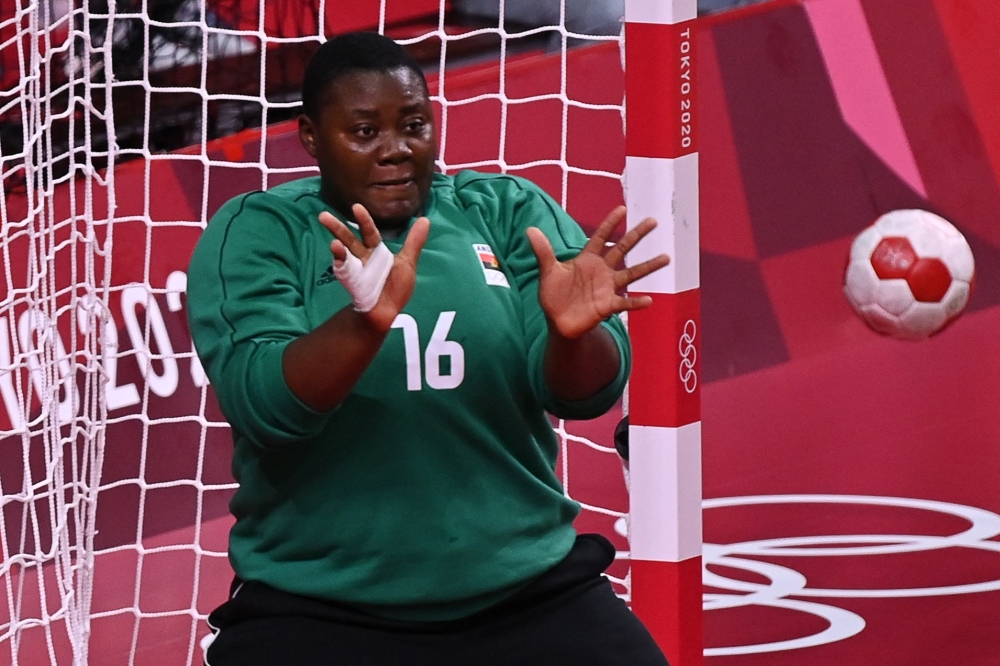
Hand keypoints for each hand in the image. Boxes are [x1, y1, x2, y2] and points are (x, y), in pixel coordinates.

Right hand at [318, 204, 429, 331]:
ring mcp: (355, 270)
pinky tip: (336, 254)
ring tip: (333, 241)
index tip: (356, 207)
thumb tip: (425, 219)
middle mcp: (362, 257)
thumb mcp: (407, 262)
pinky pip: (344, 271)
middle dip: (337, 228)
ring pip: (342, 254)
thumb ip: (414, 242)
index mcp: (375, 251)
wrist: (387, 311)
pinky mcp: (351, 282)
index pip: (369, 232)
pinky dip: (340, 263)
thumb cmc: (395, 287)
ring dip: (336, 247)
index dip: (364, 220)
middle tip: (323, 216)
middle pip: (349, 239)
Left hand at [527, 205, 668, 338]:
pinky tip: (649, 300)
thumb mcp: (548, 272)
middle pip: (622, 249)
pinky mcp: (608, 306)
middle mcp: (601, 270)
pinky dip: (636, 302)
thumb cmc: (554, 295)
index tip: (623, 208)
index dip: (610, 223)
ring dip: (648, 266)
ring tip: (666, 257)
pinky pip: (625, 303)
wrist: (558, 322)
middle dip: (636, 235)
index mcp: (587, 259)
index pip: (600, 236)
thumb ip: (543, 251)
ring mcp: (607, 288)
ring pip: (632, 273)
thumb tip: (530, 229)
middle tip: (653, 221)